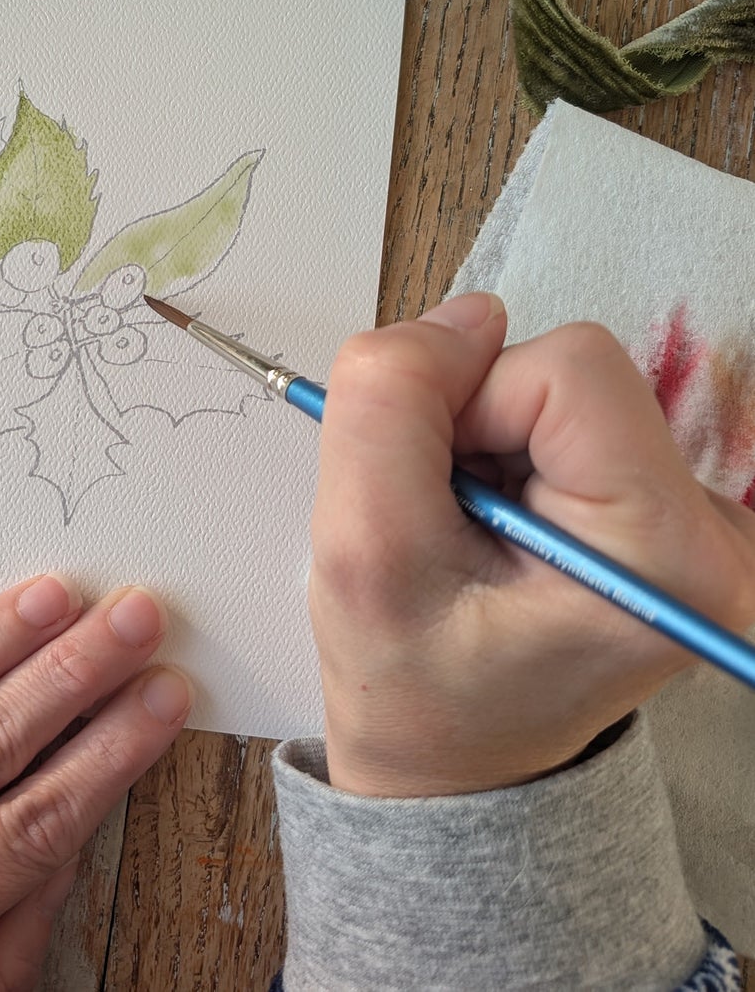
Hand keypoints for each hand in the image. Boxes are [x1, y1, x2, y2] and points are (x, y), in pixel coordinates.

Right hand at [309, 292, 754, 797]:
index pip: (569, 368)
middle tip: (438, 517)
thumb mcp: (359, 551)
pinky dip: (504, 455)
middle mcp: (715, 532)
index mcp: (665, 552)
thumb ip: (390, 407)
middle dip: (472, 421)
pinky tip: (487, 526)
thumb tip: (465, 314)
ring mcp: (699, 521)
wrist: (452, 761)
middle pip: (567, 372)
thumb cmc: (410, 685)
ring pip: (558, 389)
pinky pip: (566, 418)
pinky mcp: (665, 508)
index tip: (429, 488)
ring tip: (460, 532)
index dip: (469, 401)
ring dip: (481, 439)